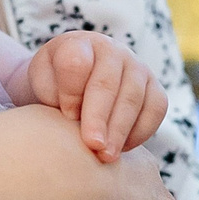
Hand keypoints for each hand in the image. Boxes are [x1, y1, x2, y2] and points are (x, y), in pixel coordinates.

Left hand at [25, 32, 168, 160]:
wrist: (74, 84)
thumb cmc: (54, 85)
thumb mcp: (42, 83)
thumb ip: (51, 92)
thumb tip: (75, 115)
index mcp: (78, 44)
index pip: (76, 62)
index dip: (71, 91)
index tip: (67, 115)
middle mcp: (111, 50)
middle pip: (107, 83)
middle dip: (99, 117)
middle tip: (92, 145)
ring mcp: (137, 67)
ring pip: (133, 97)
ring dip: (120, 129)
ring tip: (106, 155)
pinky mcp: (154, 87)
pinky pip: (156, 108)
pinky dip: (142, 131)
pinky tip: (123, 148)